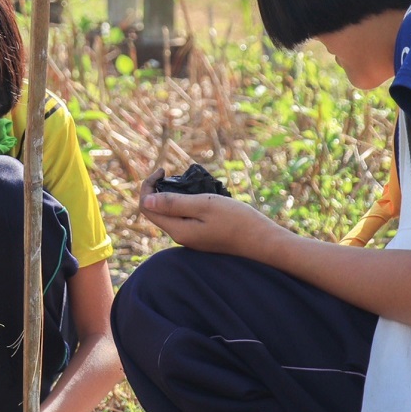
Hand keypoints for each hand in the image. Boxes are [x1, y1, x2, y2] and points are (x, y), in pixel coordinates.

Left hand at [140, 170, 287, 259]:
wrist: (263, 241)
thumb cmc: (237, 221)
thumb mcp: (205, 205)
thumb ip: (174, 203)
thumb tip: (147, 199)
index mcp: (178, 229)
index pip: (147, 207)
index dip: (148, 186)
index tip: (163, 170)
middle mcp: (181, 236)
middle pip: (157, 210)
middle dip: (160, 189)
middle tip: (175, 173)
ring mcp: (192, 237)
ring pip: (172, 213)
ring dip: (174, 196)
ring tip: (190, 182)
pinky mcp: (202, 236)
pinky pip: (186, 217)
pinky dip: (187, 203)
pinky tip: (202, 195)